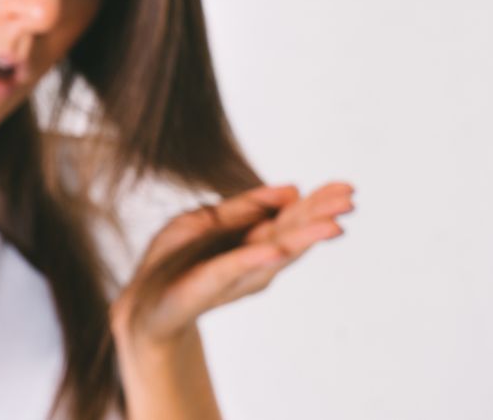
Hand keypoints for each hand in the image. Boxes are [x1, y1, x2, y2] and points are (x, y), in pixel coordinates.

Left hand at [110, 180, 354, 348]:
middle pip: (290, 234)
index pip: (290, 218)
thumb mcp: (204, 221)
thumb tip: (292, 188)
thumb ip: (244, 207)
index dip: (317, 203)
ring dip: (302, 238)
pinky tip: (275, 249)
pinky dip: (253, 259)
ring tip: (333, 225)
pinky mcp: (204, 288)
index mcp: (251, 240)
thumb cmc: (175, 261)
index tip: (347, 188)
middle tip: (350, 200)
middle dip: (319, 216)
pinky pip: (230, 269)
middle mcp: (251, 261)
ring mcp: (232, 276)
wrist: (143, 304)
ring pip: (272, 252)